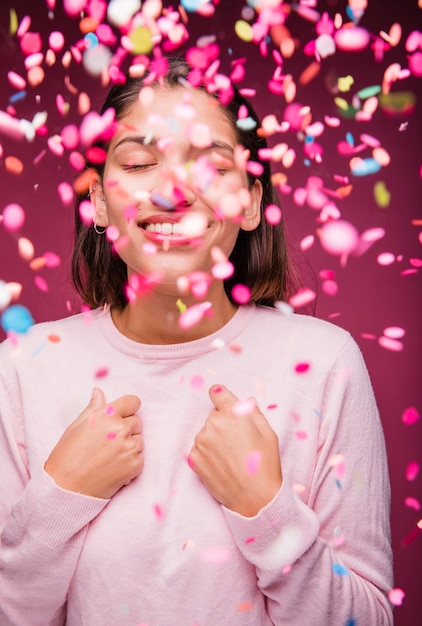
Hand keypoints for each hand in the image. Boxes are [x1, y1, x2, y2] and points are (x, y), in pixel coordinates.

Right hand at [44, 387, 142, 498]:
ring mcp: (129, 447)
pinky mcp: (135, 465)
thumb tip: (99, 392)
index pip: (132, 402)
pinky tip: (113, 467)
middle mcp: (120, 428)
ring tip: (109, 456)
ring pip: (139, 440)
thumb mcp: (76, 427)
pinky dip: (130, 462)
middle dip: (126, 429)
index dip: (127, 408)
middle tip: (108, 441)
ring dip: (129, 446)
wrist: (65, 489)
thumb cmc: (66, 456)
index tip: (122, 415)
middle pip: (137, 421)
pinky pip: (140, 458)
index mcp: (106, 415)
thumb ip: (92, 408)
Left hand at [188, 385, 282, 516]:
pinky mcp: (193, 458)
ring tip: (232, 456)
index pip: (218, 393)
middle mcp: (213, 424)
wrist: (255, 499)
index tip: (222, 401)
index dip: (221, 397)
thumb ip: (254, 412)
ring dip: (215, 439)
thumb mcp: (268, 433)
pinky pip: (199, 448)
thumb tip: (246, 401)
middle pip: (214, 415)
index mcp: (232, 413)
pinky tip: (223, 464)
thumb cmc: (265, 465)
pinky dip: (208, 453)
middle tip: (238, 441)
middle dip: (224, 423)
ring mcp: (201, 442)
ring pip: (206, 432)